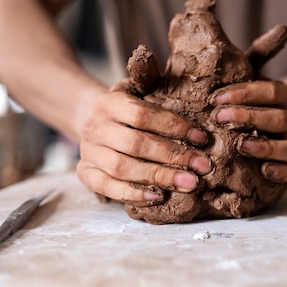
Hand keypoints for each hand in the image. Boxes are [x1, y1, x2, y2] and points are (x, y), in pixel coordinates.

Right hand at [76, 84, 211, 203]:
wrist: (94, 122)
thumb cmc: (130, 109)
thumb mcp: (140, 90)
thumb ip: (159, 90)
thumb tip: (195, 98)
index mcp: (109, 102)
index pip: (143, 115)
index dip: (174, 127)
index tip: (201, 139)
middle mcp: (95, 127)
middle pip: (135, 144)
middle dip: (172, 156)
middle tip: (201, 167)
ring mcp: (88, 152)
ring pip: (122, 168)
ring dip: (158, 177)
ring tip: (188, 182)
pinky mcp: (85, 173)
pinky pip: (107, 187)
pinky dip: (132, 194)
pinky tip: (158, 196)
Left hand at [211, 80, 286, 182]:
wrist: (275, 126)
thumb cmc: (251, 108)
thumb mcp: (246, 94)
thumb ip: (235, 90)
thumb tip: (207, 83)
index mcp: (286, 97)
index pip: (272, 91)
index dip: (245, 94)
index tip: (217, 98)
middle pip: (279, 118)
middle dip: (248, 118)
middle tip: (219, 118)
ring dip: (265, 147)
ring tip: (241, 146)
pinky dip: (283, 172)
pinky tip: (264, 171)